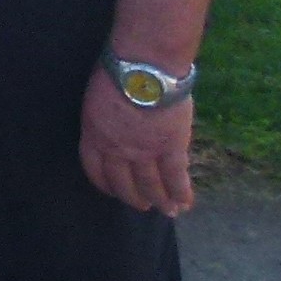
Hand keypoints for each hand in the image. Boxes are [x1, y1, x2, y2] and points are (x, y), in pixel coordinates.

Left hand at [79, 72, 195, 214]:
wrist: (144, 69)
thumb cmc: (119, 72)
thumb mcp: (98, 97)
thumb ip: (104, 118)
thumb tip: (115, 125)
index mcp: (95, 134)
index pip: (95, 168)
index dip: (104, 183)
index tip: (112, 190)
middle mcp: (117, 149)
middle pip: (123, 182)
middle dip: (133, 197)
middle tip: (142, 205)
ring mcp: (144, 152)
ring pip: (150, 185)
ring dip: (159, 200)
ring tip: (167, 211)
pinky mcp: (171, 148)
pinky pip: (175, 177)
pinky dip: (181, 193)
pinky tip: (185, 203)